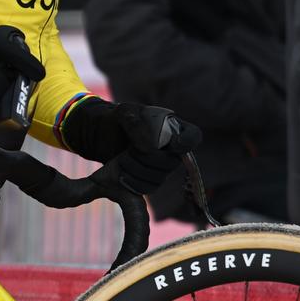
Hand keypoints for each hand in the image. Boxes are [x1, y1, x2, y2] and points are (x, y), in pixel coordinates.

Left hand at [62, 98, 201, 193]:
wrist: (106, 135)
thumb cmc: (120, 119)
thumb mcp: (125, 112)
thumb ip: (135, 123)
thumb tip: (148, 147)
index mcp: (175, 128)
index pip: (193, 137)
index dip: (187, 142)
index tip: (173, 143)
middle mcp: (174, 150)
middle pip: (172, 162)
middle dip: (147, 158)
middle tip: (129, 149)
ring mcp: (163, 168)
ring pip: (158, 177)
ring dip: (136, 169)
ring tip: (121, 158)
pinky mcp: (150, 181)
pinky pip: (147, 188)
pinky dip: (132, 182)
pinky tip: (120, 173)